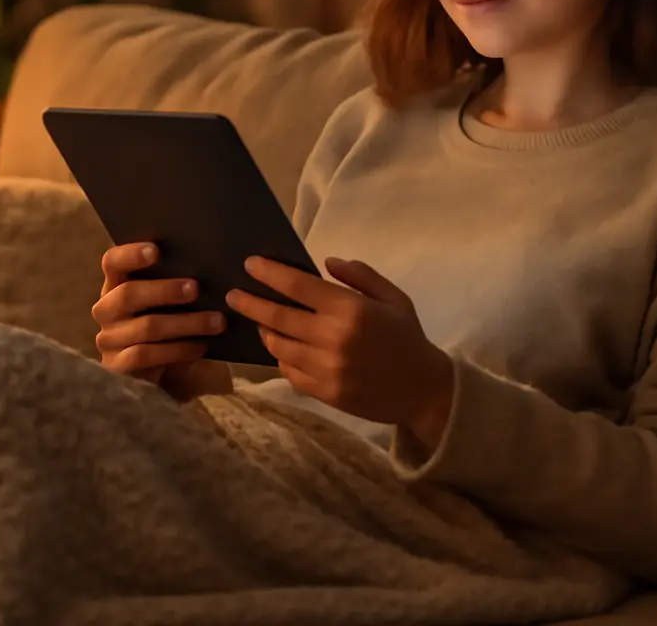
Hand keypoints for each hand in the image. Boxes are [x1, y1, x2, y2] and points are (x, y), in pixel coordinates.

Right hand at [92, 242, 232, 400]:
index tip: (156, 250)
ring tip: (216, 321)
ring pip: (146, 327)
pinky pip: (146, 355)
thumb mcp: (172, 303)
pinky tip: (200, 347)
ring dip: (186, 323)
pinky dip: (178, 350)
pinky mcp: (118, 367)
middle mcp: (107, 309)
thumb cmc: (173, 325)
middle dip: (165, 290)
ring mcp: (109, 340)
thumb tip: (208, 266)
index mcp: (116, 284)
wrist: (167, 377)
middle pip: (128, 294)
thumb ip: (177, 282)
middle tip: (197, 288)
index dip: (130, 254)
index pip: (112, 262)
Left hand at [226, 256, 452, 444]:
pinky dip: (281, 358)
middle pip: (278, 316)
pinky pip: (289, 372)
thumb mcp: (393, 297)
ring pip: (279, 346)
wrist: (423, 391)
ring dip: (264, 331)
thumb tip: (325, 263)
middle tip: (233, 294)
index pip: (298, 286)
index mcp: (350, 310)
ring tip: (258, 321)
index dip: (270, 273)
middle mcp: (332, 338)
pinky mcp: (324, 393)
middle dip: (250, 303)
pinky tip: (281, 348)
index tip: (250, 264)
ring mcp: (326, 369)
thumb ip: (360, 275)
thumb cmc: (407, 337)